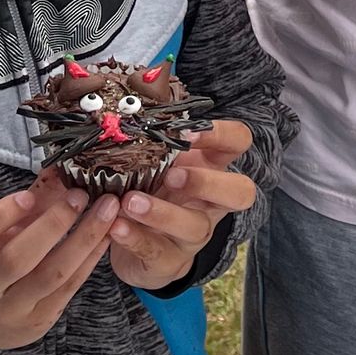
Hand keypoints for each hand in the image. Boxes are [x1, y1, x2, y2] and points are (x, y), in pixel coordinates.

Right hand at [0, 180, 120, 354]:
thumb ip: (19, 204)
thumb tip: (58, 170)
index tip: (28, 195)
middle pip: (15, 261)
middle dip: (53, 225)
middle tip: (81, 195)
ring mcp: (9, 311)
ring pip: (50, 276)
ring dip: (84, 240)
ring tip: (106, 210)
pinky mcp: (36, 323)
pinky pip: (68, 288)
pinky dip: (89, 258)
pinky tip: (106, 236)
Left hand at [108, 119, 258, 288]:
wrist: (140, 250)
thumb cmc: (152, 192)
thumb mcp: (158, 163)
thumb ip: (154, 138)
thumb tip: (133, 93)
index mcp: (212, 167)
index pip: (239, 142)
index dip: (223, 135)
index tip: (189, 131)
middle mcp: (212, 202)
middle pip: (240, 192)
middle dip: (208, 183)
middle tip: (173, 176)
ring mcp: (195, 235)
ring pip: (194, 226)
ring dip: (162, 213)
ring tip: (129, 203)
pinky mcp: (169, 261)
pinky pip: (157, 250)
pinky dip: (134, 237)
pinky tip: (115, 227)